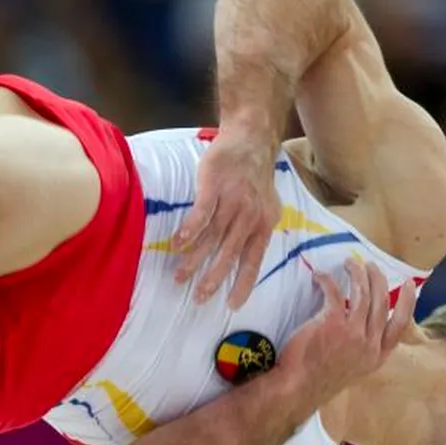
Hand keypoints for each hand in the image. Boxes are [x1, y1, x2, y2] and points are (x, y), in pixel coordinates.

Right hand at [175, 131, 282, 308]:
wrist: (251, 140)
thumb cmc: (256, 175)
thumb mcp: (267, 205)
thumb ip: (257, 229)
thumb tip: (250, 254)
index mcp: (262, 224)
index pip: (253, 260)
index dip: (243, 283)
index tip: (232, 304)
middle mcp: (248, 217)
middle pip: (229, 253)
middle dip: (213, 278)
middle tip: (199, 297)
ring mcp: (231, 201)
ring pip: (212, 237)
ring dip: (195, 258)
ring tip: (180, 276)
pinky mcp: (214, 186)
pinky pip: (202, 213)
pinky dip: (190, 229)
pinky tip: (178, 243)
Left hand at [277, 260, 416, 407]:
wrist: (298, 388)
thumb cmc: (321, 378)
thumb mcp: (354, 367)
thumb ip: (364, 347)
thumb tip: (366, 322)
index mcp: (377, 355)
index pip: (400, 325)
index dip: (408, 302)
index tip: (408, 283)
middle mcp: (369, 343)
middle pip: (381, 302)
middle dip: (377, 278)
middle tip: (368, 265)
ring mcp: (352, 332)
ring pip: (362, 293)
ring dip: (357, 273)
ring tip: (350, 263)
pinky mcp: (332, 323)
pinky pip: (334, 293)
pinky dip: (328, 280)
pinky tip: (320, 275)